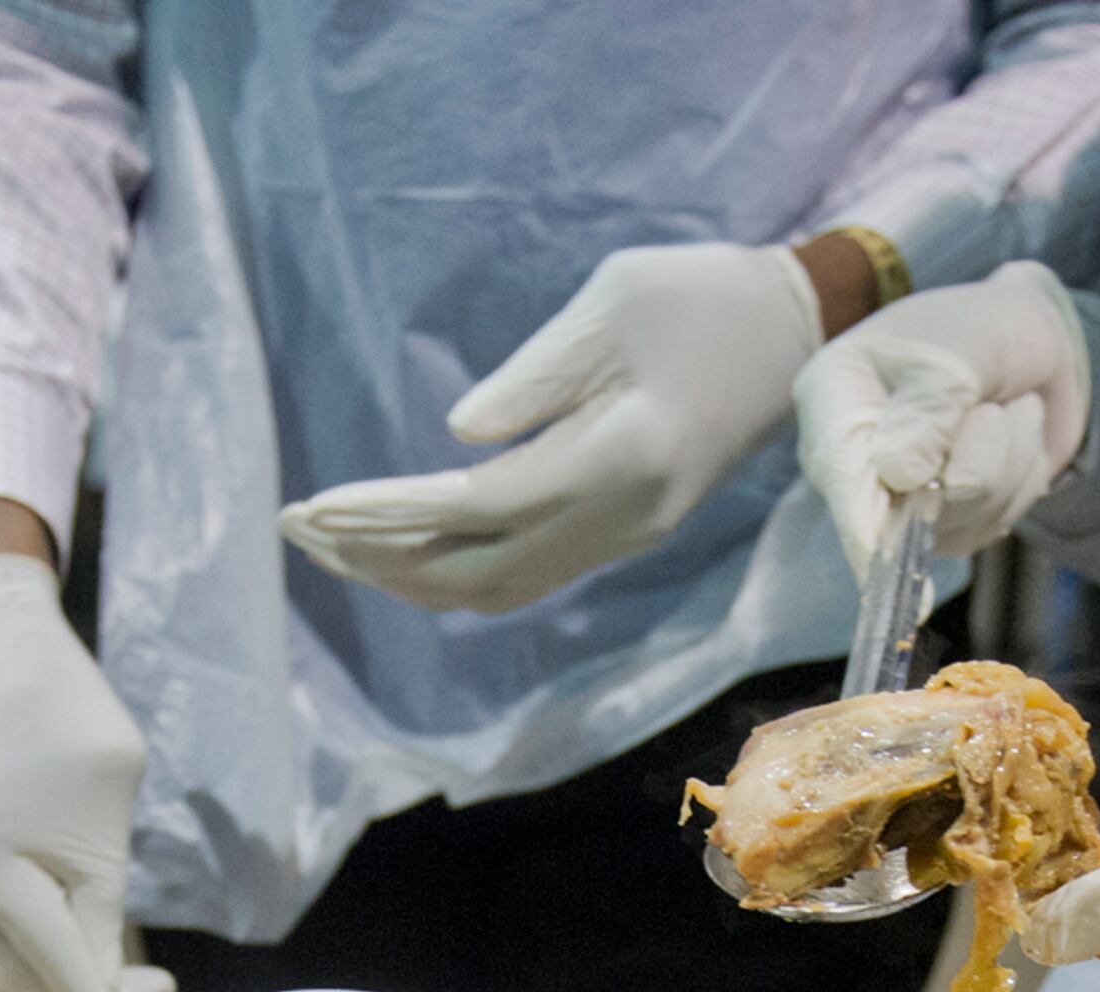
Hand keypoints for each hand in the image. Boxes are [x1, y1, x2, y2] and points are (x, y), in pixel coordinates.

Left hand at [279, 242, 822, 613]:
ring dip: (411, 577)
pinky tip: (403, 547)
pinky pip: (526, 574)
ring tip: (332, 547)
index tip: (316, 504)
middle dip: (380, 560)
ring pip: (500, 590)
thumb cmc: (703, 294)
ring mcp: (627, 537)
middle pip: (478, 574)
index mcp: (619, 459)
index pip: (478, 507)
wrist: (803, 331)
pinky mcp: (626, 531)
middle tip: (296, 530)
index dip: (389, 514)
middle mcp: (622, 519)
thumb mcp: (613, 303)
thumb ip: (535, 374)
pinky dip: (455, 571)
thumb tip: (456, 435)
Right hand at [792, 260, 1087, 581]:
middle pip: (905, 507)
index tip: (881, 554)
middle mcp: (856, 460)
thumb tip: (900, 476)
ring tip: (1001, 408)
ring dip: (1006, 456)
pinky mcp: (944, 523)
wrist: (1029, 339)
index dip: (859, 518)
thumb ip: (929, 407)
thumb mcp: (957, 349)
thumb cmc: (979, 328)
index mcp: (835, 401)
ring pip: (964, 514)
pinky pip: (990, 522)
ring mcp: (898, 499)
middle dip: (972, 459)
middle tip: (990, 407)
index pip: (840, 470)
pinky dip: (1020, 475)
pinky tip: (1009, 436)